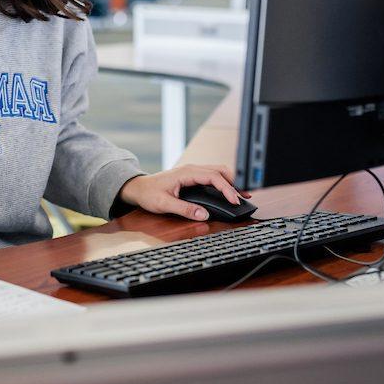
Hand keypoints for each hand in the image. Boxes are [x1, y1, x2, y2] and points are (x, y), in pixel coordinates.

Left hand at [118, 164, 247, 220]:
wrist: (138, 188)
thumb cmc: (149, 194)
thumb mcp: (164, 204)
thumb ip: (184, 209)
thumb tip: (204, 215)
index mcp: (186, 172)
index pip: (213, 177)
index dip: (227, 189)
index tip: (235, 200)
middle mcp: (192, 169)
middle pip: (219, 171)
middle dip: (234, 183)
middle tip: (245, 197)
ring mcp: (193, 171)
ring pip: (217, 172)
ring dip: (230, 182)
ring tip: (242, 195)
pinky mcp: (193, 176)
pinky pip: (212, 176)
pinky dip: (223, 183)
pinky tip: (228, 192)